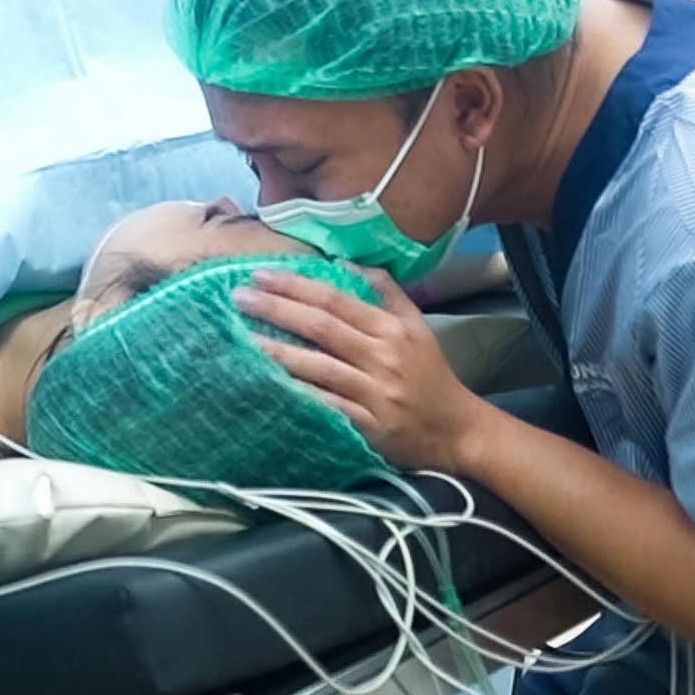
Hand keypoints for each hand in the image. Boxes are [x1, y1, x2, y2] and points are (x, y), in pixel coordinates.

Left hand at [233, 265, 489, 471]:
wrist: (456, 430)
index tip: (261, 274)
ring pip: (319, 367)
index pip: (336, 300)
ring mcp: (374, 393)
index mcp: (391, 329)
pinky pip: (326, 406)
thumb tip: (347, 263)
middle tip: (239, 296)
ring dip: (278, 351)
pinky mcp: (368, 426)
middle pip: (322, 327)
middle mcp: (382, 357)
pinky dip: (298, 393)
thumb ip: (386, 292)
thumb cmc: (430, 374)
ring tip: (242, 337)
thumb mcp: (417, 326)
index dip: (297, 286)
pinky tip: (270, 384)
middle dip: (277, 309)